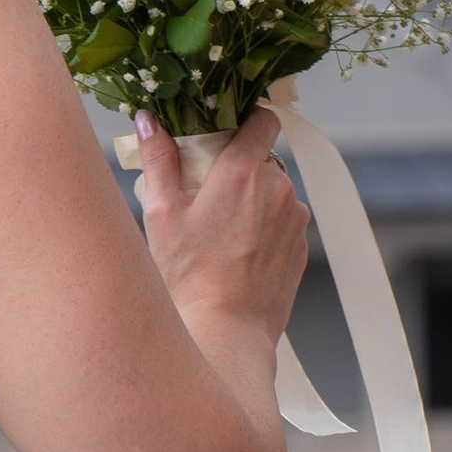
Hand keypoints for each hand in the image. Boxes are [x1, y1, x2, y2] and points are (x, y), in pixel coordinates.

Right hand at [134, 110, 309, 348]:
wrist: (225, 331)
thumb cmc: (188, 277)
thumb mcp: (161, 214)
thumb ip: (158, 160)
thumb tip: (150, 122)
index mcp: (242, 172)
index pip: (262, 120)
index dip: (244, 121)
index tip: (224, 134)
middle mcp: (278, 189)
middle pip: (262, 159)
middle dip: (237, 170)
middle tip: (205, 197)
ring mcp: (294, 219)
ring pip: (273, 192)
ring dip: (253, 200)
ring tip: (220, 233)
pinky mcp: (301, 246)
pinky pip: (283, 222)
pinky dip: (264, 228)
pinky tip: (237, 254)